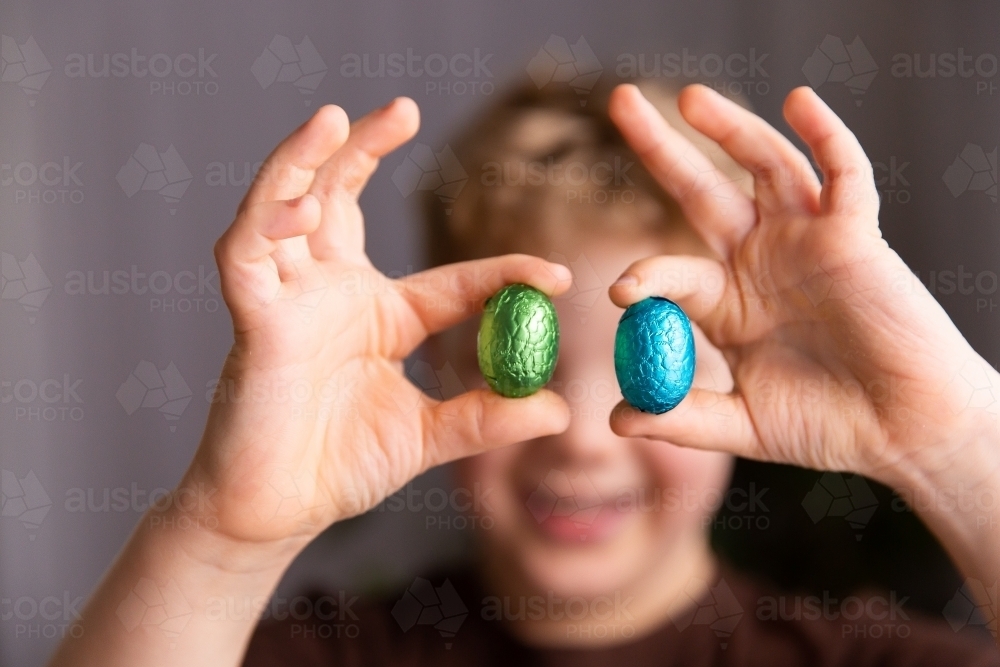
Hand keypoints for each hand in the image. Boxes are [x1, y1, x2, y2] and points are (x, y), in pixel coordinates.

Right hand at [183, 98, 571, 548]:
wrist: (276, 511)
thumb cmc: (339, 467)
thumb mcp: (427, 436)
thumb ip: (484, 419)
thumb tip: (561, 412)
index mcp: (381, 316)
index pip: (449, 278)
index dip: (502, 272)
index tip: (555, 277)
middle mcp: (332, 293)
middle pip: (342, 197)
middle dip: (365, 149)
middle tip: (407, 109)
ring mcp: (290, 300)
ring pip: (286, 205)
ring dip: (305, 158)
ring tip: (335, 117)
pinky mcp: (252, 319)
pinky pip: (247, 255)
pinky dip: (268, 220)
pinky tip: (302, 203)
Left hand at [606, 83, 999, 487]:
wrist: (904, 431)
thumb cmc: (828, 426)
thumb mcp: (744, 425)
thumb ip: (684, 419)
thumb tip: (616, 421)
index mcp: (726, 302)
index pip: (672, 273)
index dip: (646, 276)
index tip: (621, 292)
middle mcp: (759, 259)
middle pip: (701, 190)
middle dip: (661, 147)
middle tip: (619, 102)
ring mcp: (806, 240)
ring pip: (764, 166)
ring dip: (732, 127)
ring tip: (691, 98)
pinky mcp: (855, 233)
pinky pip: (844, 174)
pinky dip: (826, 136)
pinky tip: (799, 102)